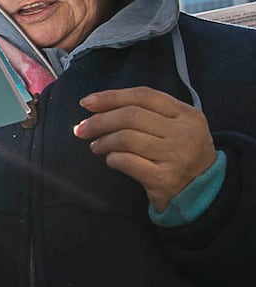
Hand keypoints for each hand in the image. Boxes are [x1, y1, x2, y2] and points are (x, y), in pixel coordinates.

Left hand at [74, 86, 217, 212]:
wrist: (203, 190)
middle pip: (131, 116)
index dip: (111, 96)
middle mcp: (185, 133)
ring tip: (96, 146)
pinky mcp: (165, 180)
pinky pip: (128, 162)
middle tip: (81, 129)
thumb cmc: (179, 153)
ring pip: (127, 138)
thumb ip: (146, 113)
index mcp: (188, 114)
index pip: (144, 96)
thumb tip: (96, 105)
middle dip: (99, 121)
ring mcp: (177, 157)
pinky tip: (111, 160)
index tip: (86, 103)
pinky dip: (113, 159)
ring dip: (103, 141)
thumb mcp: (176, 127)